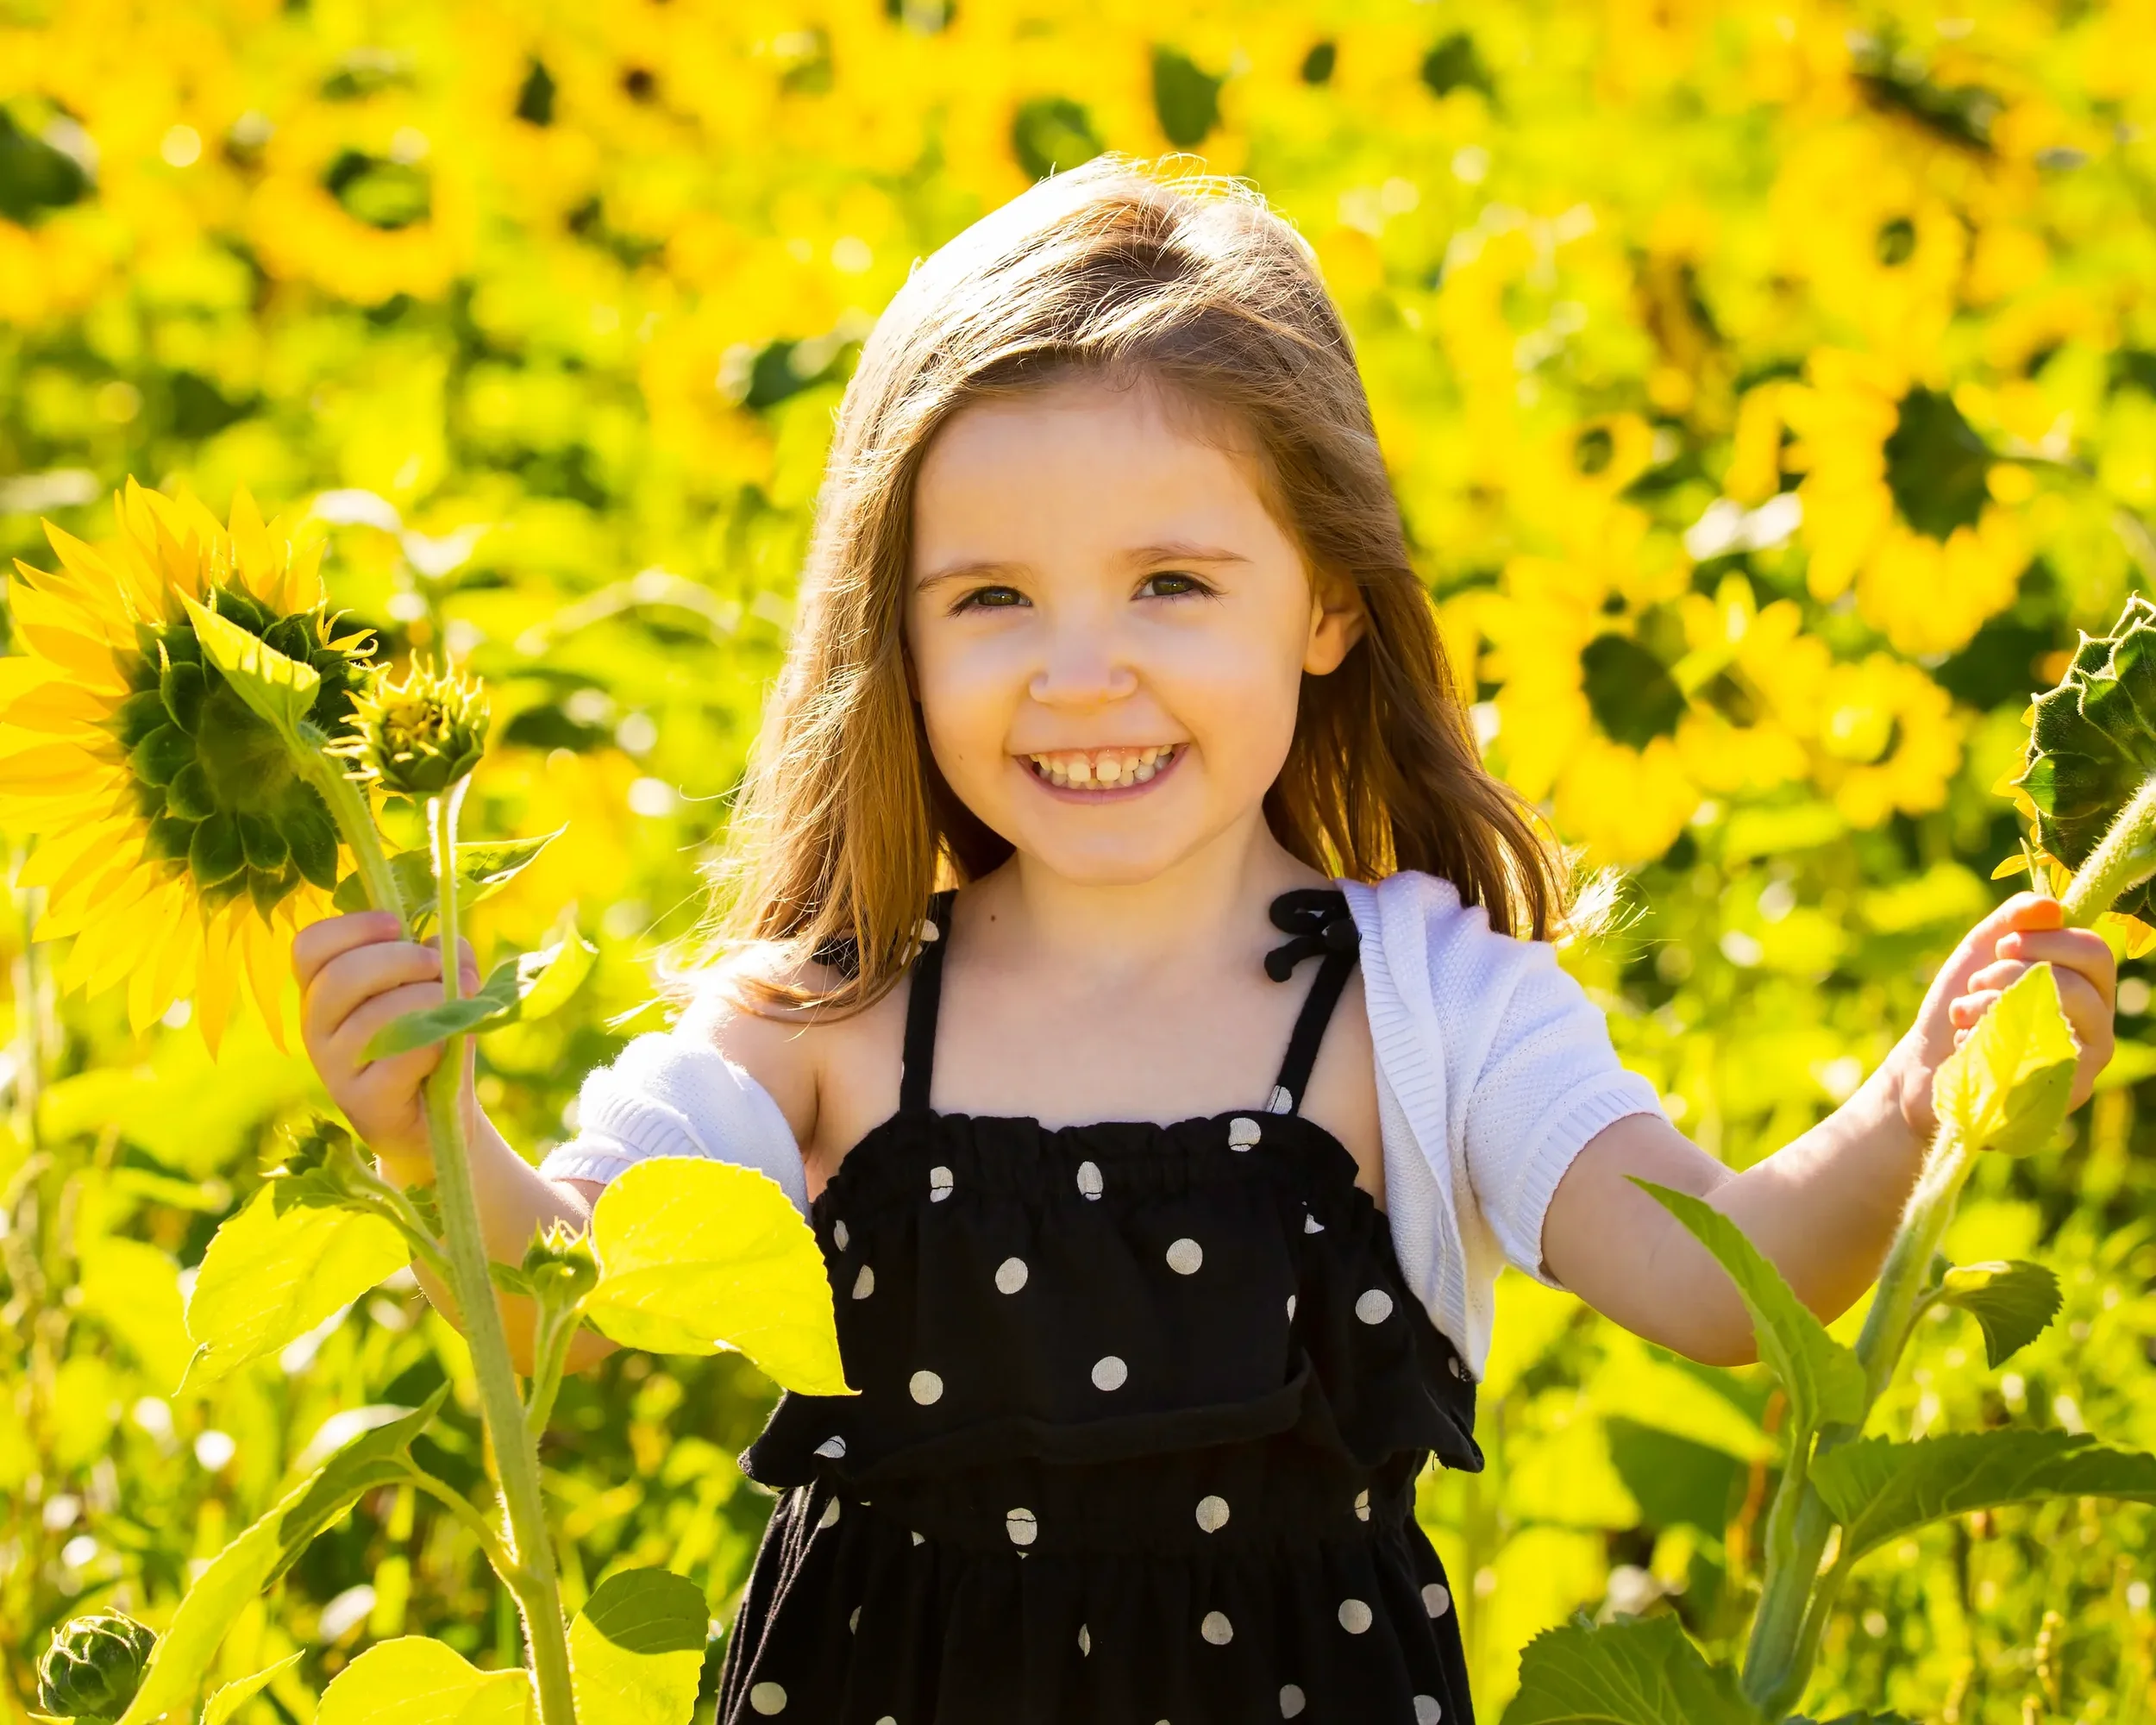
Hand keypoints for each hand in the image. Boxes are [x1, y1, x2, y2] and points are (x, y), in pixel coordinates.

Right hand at [292, 911, 480, 1181]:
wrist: (439, 1117)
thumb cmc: (432, 1040)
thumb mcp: (441, 987)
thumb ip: (444, 957)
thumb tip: (444, 943)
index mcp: (325, 989)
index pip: (309, 947)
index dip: (352, 927)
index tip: (398, 925)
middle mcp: (317, 1026)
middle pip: (338, 976)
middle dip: (398, 960)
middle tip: (435, 965)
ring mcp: (334, 1067)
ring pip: (371, 1018)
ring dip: (425, 1000)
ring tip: (454, 1004)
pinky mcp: (363, 1101)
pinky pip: (398, 1059)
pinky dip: (432, 1043)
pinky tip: (444, 1044)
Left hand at [1887, 891, 2116, 1140]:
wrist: (1926, 1064)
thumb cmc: (1963, 1004)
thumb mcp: (1983, 949)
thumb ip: (2015, 918)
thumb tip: (2051, 907)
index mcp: (2089, 989)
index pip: (2095, 952)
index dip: (2047, 940)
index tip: (2002, 946)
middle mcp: (2098, 1027)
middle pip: (2078, 982)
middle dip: (2013, 973)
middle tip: (1977, 980)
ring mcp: (2085, 1064)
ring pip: (2057, 1015)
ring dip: (1994, 1004)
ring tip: (1964, 1011)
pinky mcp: (2061, 1095)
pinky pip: (2036, 1054)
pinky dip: (1987, 1039)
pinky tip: (1968, 1044)